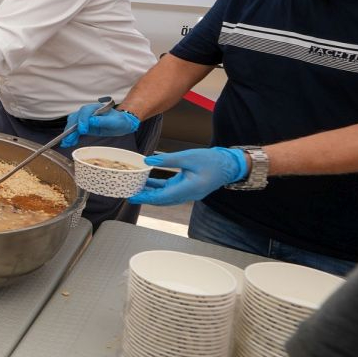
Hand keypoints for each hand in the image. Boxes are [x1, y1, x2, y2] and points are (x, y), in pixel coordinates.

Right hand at [61, 104, 139, 147]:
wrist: (122, 124)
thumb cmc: (120, 121)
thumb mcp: (115, 121)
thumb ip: (103, 121)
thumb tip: (92, 121)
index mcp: (96, 108)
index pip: (85, 112)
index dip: (82, 121)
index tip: (82, 131)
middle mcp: (88, 112)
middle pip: (76, 118)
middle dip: (71, 129)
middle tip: (69, 139)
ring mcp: (85, 119)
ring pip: (72, 124)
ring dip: (68, 133)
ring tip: (67, 143)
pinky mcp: (84, 126)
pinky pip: (75, 130)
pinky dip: (71, 136)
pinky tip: (69, 142)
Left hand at [129, 148, 247, 205]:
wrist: (229, 165)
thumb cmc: (212, 160)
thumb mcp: (189, 156)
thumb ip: (168, 159)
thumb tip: (148, 160)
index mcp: (189, 189)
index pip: (162, 197)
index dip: (146, 198)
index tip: (132, 197)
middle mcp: (188, 195)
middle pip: (161, 200)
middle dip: (145, 197)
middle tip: (128, 194)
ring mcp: (188, 193)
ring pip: (165, 196)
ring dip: (150, 193)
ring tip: (134, 188)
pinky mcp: (187, 188)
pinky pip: (170, 191)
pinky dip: (158, 188)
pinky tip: (147, 182)